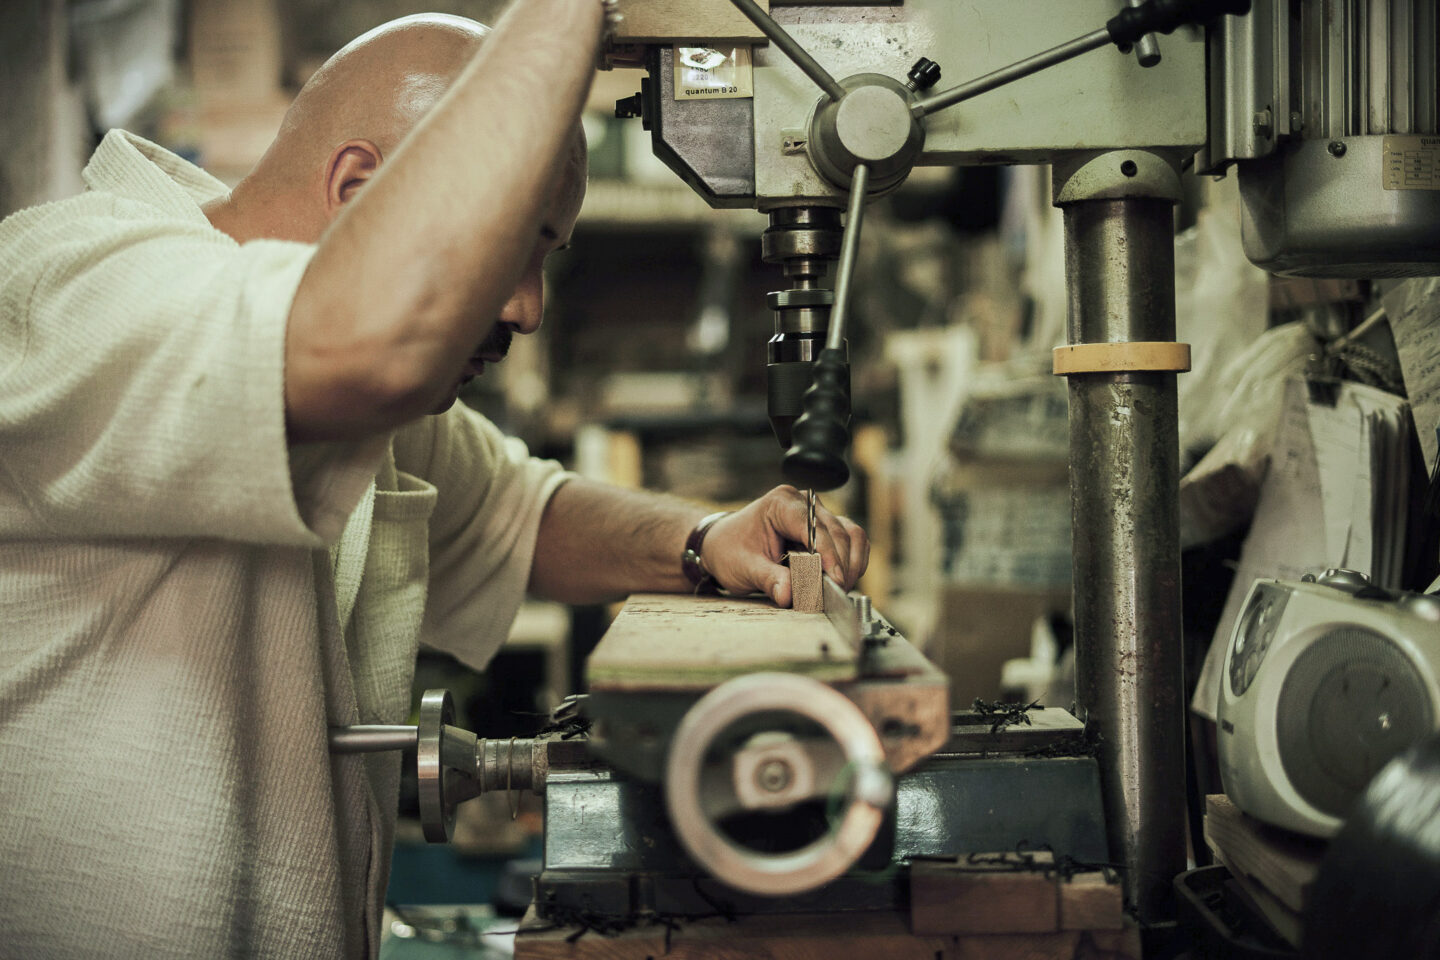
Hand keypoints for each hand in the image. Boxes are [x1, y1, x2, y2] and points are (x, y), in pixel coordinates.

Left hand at [700, 485, 868, 606]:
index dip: (829, 554)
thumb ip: (768, 579)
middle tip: (837, 593)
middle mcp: (804, 503)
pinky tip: (844, 580)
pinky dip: (853, 561)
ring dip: (852, 563)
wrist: (724, 545)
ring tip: (842, 589)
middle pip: (838, 531)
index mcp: (781, 503)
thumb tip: (788, 594)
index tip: (836, 580)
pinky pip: (852, 541)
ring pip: (851, 534)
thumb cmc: (730, 550)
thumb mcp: (743, 567)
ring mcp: (818, 514)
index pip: (814, 527)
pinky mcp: (826, 529)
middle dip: (842, 565)